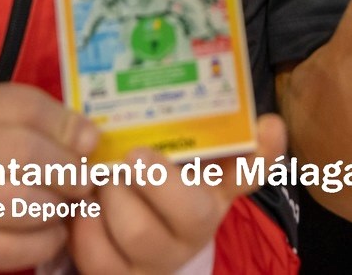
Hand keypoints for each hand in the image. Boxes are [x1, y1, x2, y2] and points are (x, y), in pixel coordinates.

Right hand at [0, 83, 97, 274]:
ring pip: (26, 205)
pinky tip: (51, 230)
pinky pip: (17, 248)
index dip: (68, 127)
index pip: (28, 108)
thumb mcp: (1, 119)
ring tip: (63, 204)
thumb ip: (47, 120)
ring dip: (59, 207)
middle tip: (83, 182)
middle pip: (28, 155)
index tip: (90, 144)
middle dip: (69, 172)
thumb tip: (91, 140)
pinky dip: (47, 240)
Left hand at [68, 116, 286, 274]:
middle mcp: (195, 225)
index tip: (269, 124)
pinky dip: (84, 225)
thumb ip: (177, 122)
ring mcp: (160, 258)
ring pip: (139, 233)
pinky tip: (82, 206)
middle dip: (157, 180)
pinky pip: (99, 256)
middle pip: (191, 213)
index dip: (264, 152)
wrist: (113, 221)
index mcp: (214, 186)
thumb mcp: (162, 149)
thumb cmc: (141, 173)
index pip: (251, 171)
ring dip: (112, 198)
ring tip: (99, 179)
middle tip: (132, 155)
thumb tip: (213, 93)